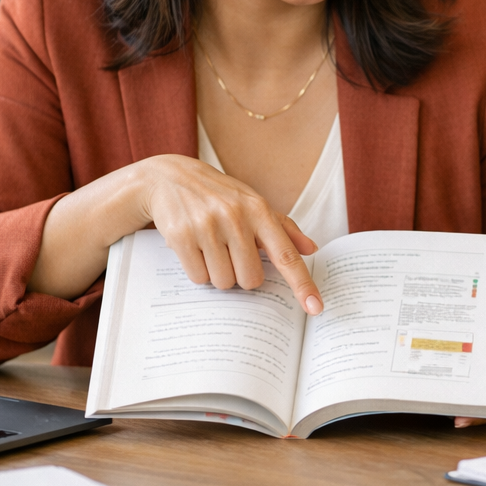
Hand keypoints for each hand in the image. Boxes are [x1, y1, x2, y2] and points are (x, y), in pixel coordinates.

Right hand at [139, 155, 322, 313]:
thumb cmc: (219, 195)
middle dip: (242, 275)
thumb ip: (284, 228)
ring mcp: (207, 226)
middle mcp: (236, 217)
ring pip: (224, 282)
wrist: (169, 177)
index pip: (286, 255)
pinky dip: (197, 271)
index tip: (316, 308)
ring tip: (210, 248)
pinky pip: (198, 277)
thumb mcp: (253, 203)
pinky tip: (194, 249)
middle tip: (230, 254)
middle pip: (251, 279)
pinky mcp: (181, 236)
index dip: (302, 284)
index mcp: (259, 210)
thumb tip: (312, 249)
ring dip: (218, 274)